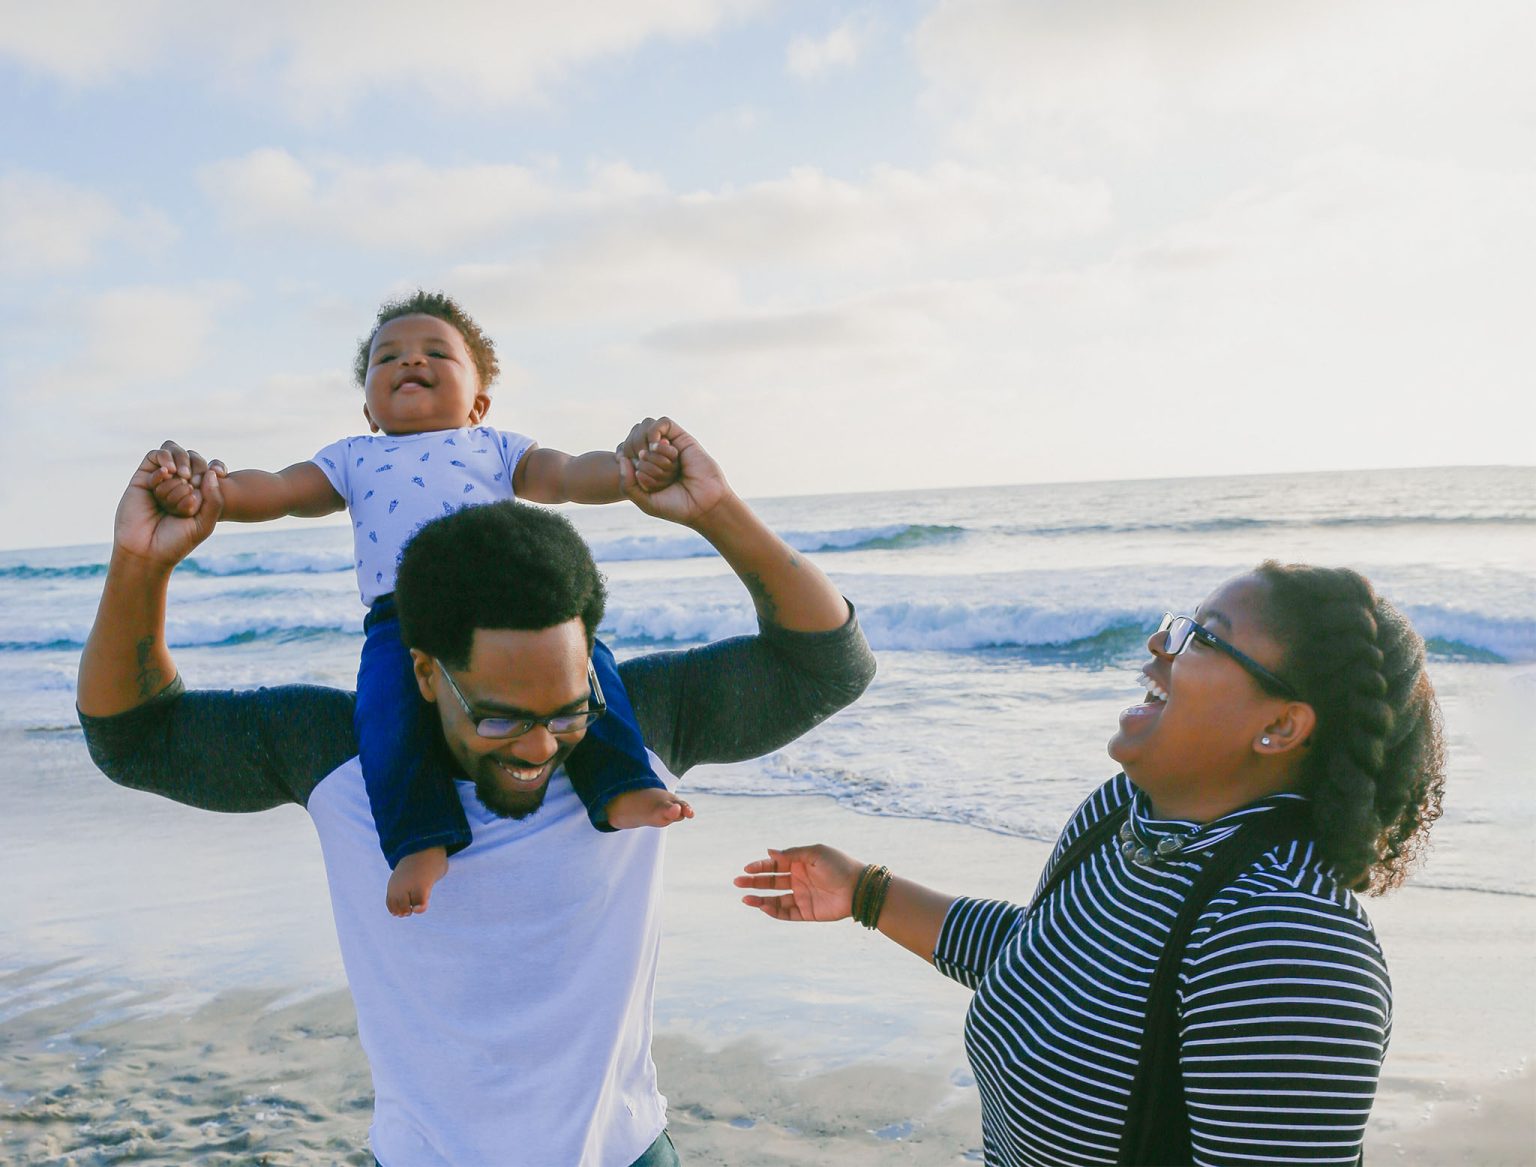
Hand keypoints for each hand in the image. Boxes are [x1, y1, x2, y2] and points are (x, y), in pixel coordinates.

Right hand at [116, 442, 225, 568]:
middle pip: (194, 459)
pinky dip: (164, 460)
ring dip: (182, 462)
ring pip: (175, 453)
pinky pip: (154, 457)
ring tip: (182, 477)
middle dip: (197, 468)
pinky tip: (167, 475)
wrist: (146, 551)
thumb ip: (214, 498)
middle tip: (192, 485)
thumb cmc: (177, 541)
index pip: (211, 469)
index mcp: (198, 494)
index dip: (217, 466)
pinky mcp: (142, 479)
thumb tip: (211, 472)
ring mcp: (161, 481)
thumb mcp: (205, 523)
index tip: (222, 473)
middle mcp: (180, 485)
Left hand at [615, 417, 729, 526]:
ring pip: (647, 433)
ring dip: (650, 451)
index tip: (637, 480)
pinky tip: (657, 446)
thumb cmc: (676, 506)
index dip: (625, 462)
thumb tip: (622, 459)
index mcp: (647, 471)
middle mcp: (657, 457)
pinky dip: (655, 432)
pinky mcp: (683, 438)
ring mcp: (669, 447)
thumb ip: (627, 484)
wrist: (704, 505)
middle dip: (643, 463)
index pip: (625, 455)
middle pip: (635, 445)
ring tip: (664, 467)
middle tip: (659, 479)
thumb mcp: (645, 501)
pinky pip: (663, 423)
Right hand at [734, 844, 862, 921]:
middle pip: (771, 881)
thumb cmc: (839, 865)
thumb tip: (769, 852)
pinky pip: (786, 913)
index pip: (775, 865)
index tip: (747, 869)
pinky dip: (774, 911)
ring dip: (760, 899)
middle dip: (754, 882)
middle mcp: (799, 880)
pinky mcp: (807, 912)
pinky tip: (764, 907)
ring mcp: (802, 896)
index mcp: (800, 863)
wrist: (858, 888)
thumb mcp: (815, 853)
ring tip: (746, 899)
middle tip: (737, 882)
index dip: (760, 866)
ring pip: (775, 899)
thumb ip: (792, 854)